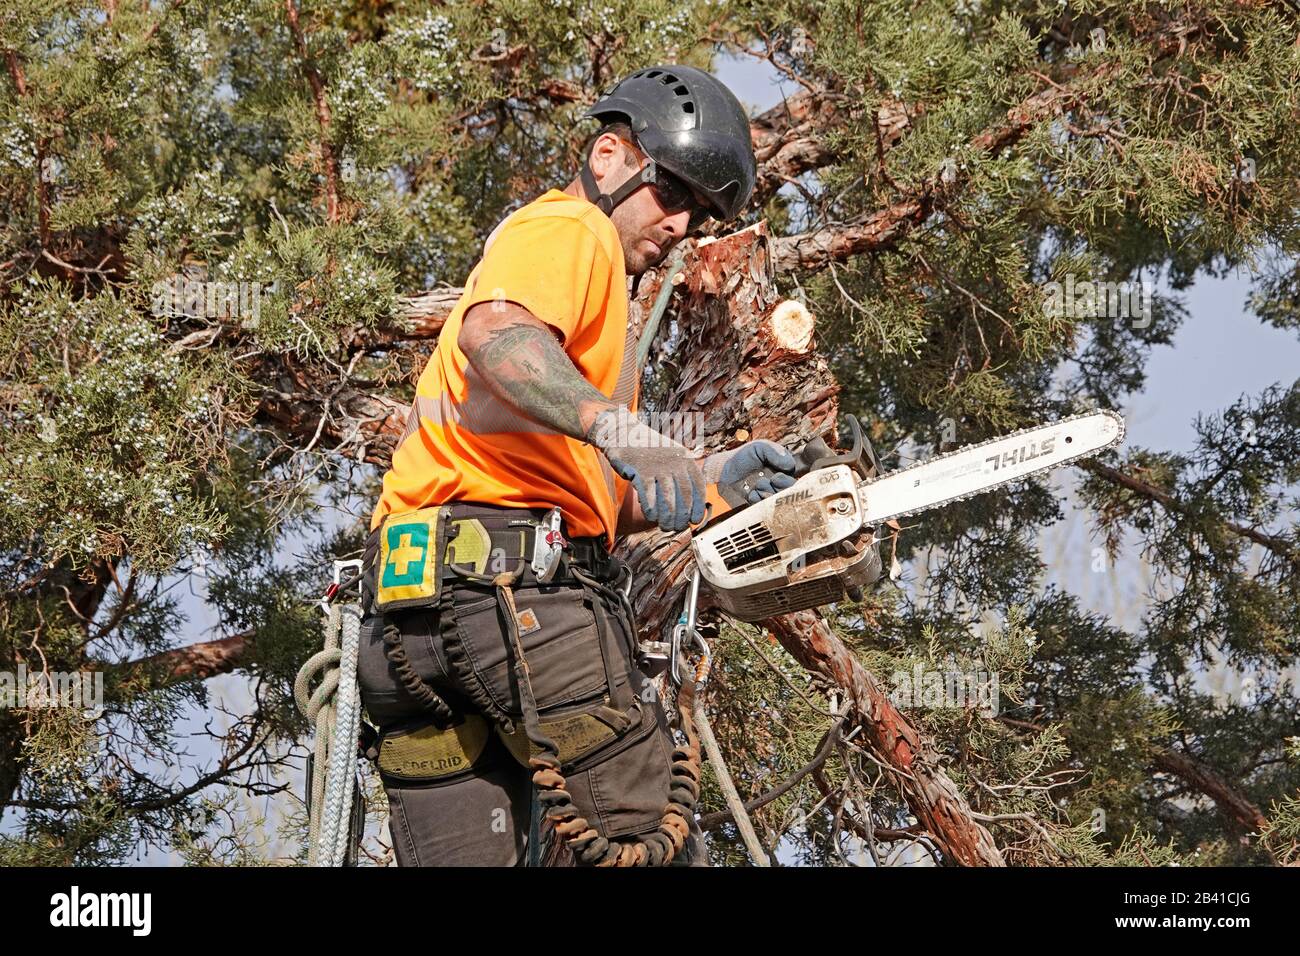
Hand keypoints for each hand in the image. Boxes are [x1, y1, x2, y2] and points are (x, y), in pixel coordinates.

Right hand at [587, 408, 705, 531]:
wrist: (623, 433)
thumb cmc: (648, 449)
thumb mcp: (671, 455)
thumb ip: (681, 474)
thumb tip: (688, 504)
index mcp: (686, 458)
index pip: (698, 486)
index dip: (698, 506)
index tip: (695, 520)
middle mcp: (675, 462)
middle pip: (684, 497)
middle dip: (682, 517)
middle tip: (677, 527)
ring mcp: (657, 466)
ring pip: (667, 500)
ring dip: (667, 518)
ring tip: (665, 526)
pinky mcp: (640, 471)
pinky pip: (648, 496)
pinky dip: (651, 510)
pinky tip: (651, 516)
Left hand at [701, 439, 798, 507]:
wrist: (724, 470)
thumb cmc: (744, 457)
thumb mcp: (759, 447)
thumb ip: (775, 451)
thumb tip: (790, 465)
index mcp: (784, 471)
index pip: (797, 479)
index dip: (788, 480)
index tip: (777, 476)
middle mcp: (780, 484)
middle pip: (791, 493)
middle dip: (781, 488)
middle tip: (770, 480)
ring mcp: (770, 495)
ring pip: (779, 502)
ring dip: (769, 493)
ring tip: (757, 484)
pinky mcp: (760, 505)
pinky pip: (765, 508)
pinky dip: (759, 500)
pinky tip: (751, 493)